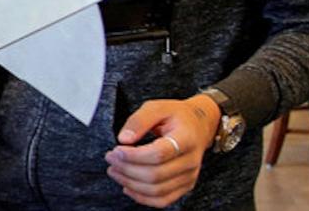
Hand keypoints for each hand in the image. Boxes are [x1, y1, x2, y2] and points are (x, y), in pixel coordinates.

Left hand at [104, 95, 220, 207]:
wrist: (198, 126)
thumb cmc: (176, 116)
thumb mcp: (157, 107)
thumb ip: (139, 120)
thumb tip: (123, 139)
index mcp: (186, 138)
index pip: (159, 154)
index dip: (134, 155)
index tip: (116, 150)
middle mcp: (191, 161)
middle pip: (155, 175)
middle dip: (126, 169)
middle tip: (110, 158)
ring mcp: (189, 176)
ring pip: (156, 190)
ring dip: (130, 183)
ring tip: (114, 171)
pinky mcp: (185, 186)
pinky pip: (163, 200)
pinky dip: (142, 197)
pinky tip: (127, 186)